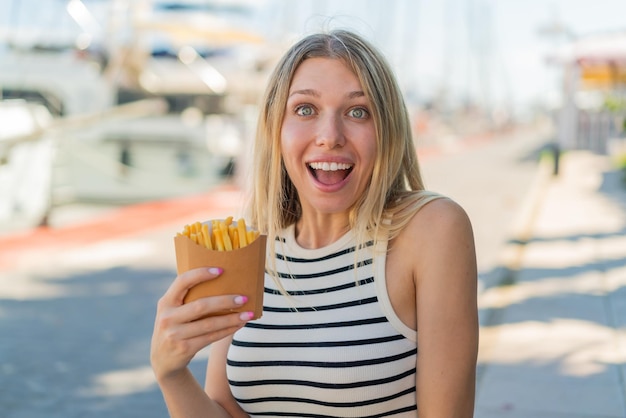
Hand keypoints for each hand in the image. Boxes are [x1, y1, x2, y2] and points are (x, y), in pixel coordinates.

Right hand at [150, 267, 251, 381]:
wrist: (163, 360)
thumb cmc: (176, 327)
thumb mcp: (173, 312)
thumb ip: (187, 299)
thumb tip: (223, 283)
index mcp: (166, 302)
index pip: (182, 281)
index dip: (201, 274)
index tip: (221, 270)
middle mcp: (167, 317)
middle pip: (201, 305)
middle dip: (225, 301)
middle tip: (244, 298)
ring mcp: (175, 334)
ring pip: (209, 324)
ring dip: (231, 318)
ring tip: (248, 314)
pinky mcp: (184, 348)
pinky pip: (211, 337)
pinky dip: (227, 330)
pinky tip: (239, 324)